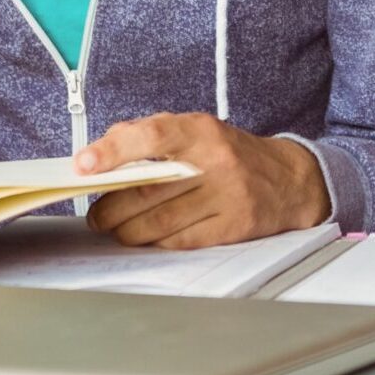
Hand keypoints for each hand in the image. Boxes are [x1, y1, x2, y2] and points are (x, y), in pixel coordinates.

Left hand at [76, 113, 330, 248]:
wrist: (291, 180)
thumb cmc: (232, 155)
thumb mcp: (199, 131)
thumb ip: (152, 133)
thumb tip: (104, 147)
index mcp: (202, 130)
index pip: (153, 136)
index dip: (113, 150)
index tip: (83, 164)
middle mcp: (216, 162)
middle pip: (145, 192)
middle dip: (109, 209)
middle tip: (98, 214)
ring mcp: (227, 196)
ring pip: (156, 224)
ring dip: (126, 232)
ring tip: (119, 228)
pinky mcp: (233, 227)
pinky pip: (178, 242)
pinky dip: (156, 243)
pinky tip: (151, 238)